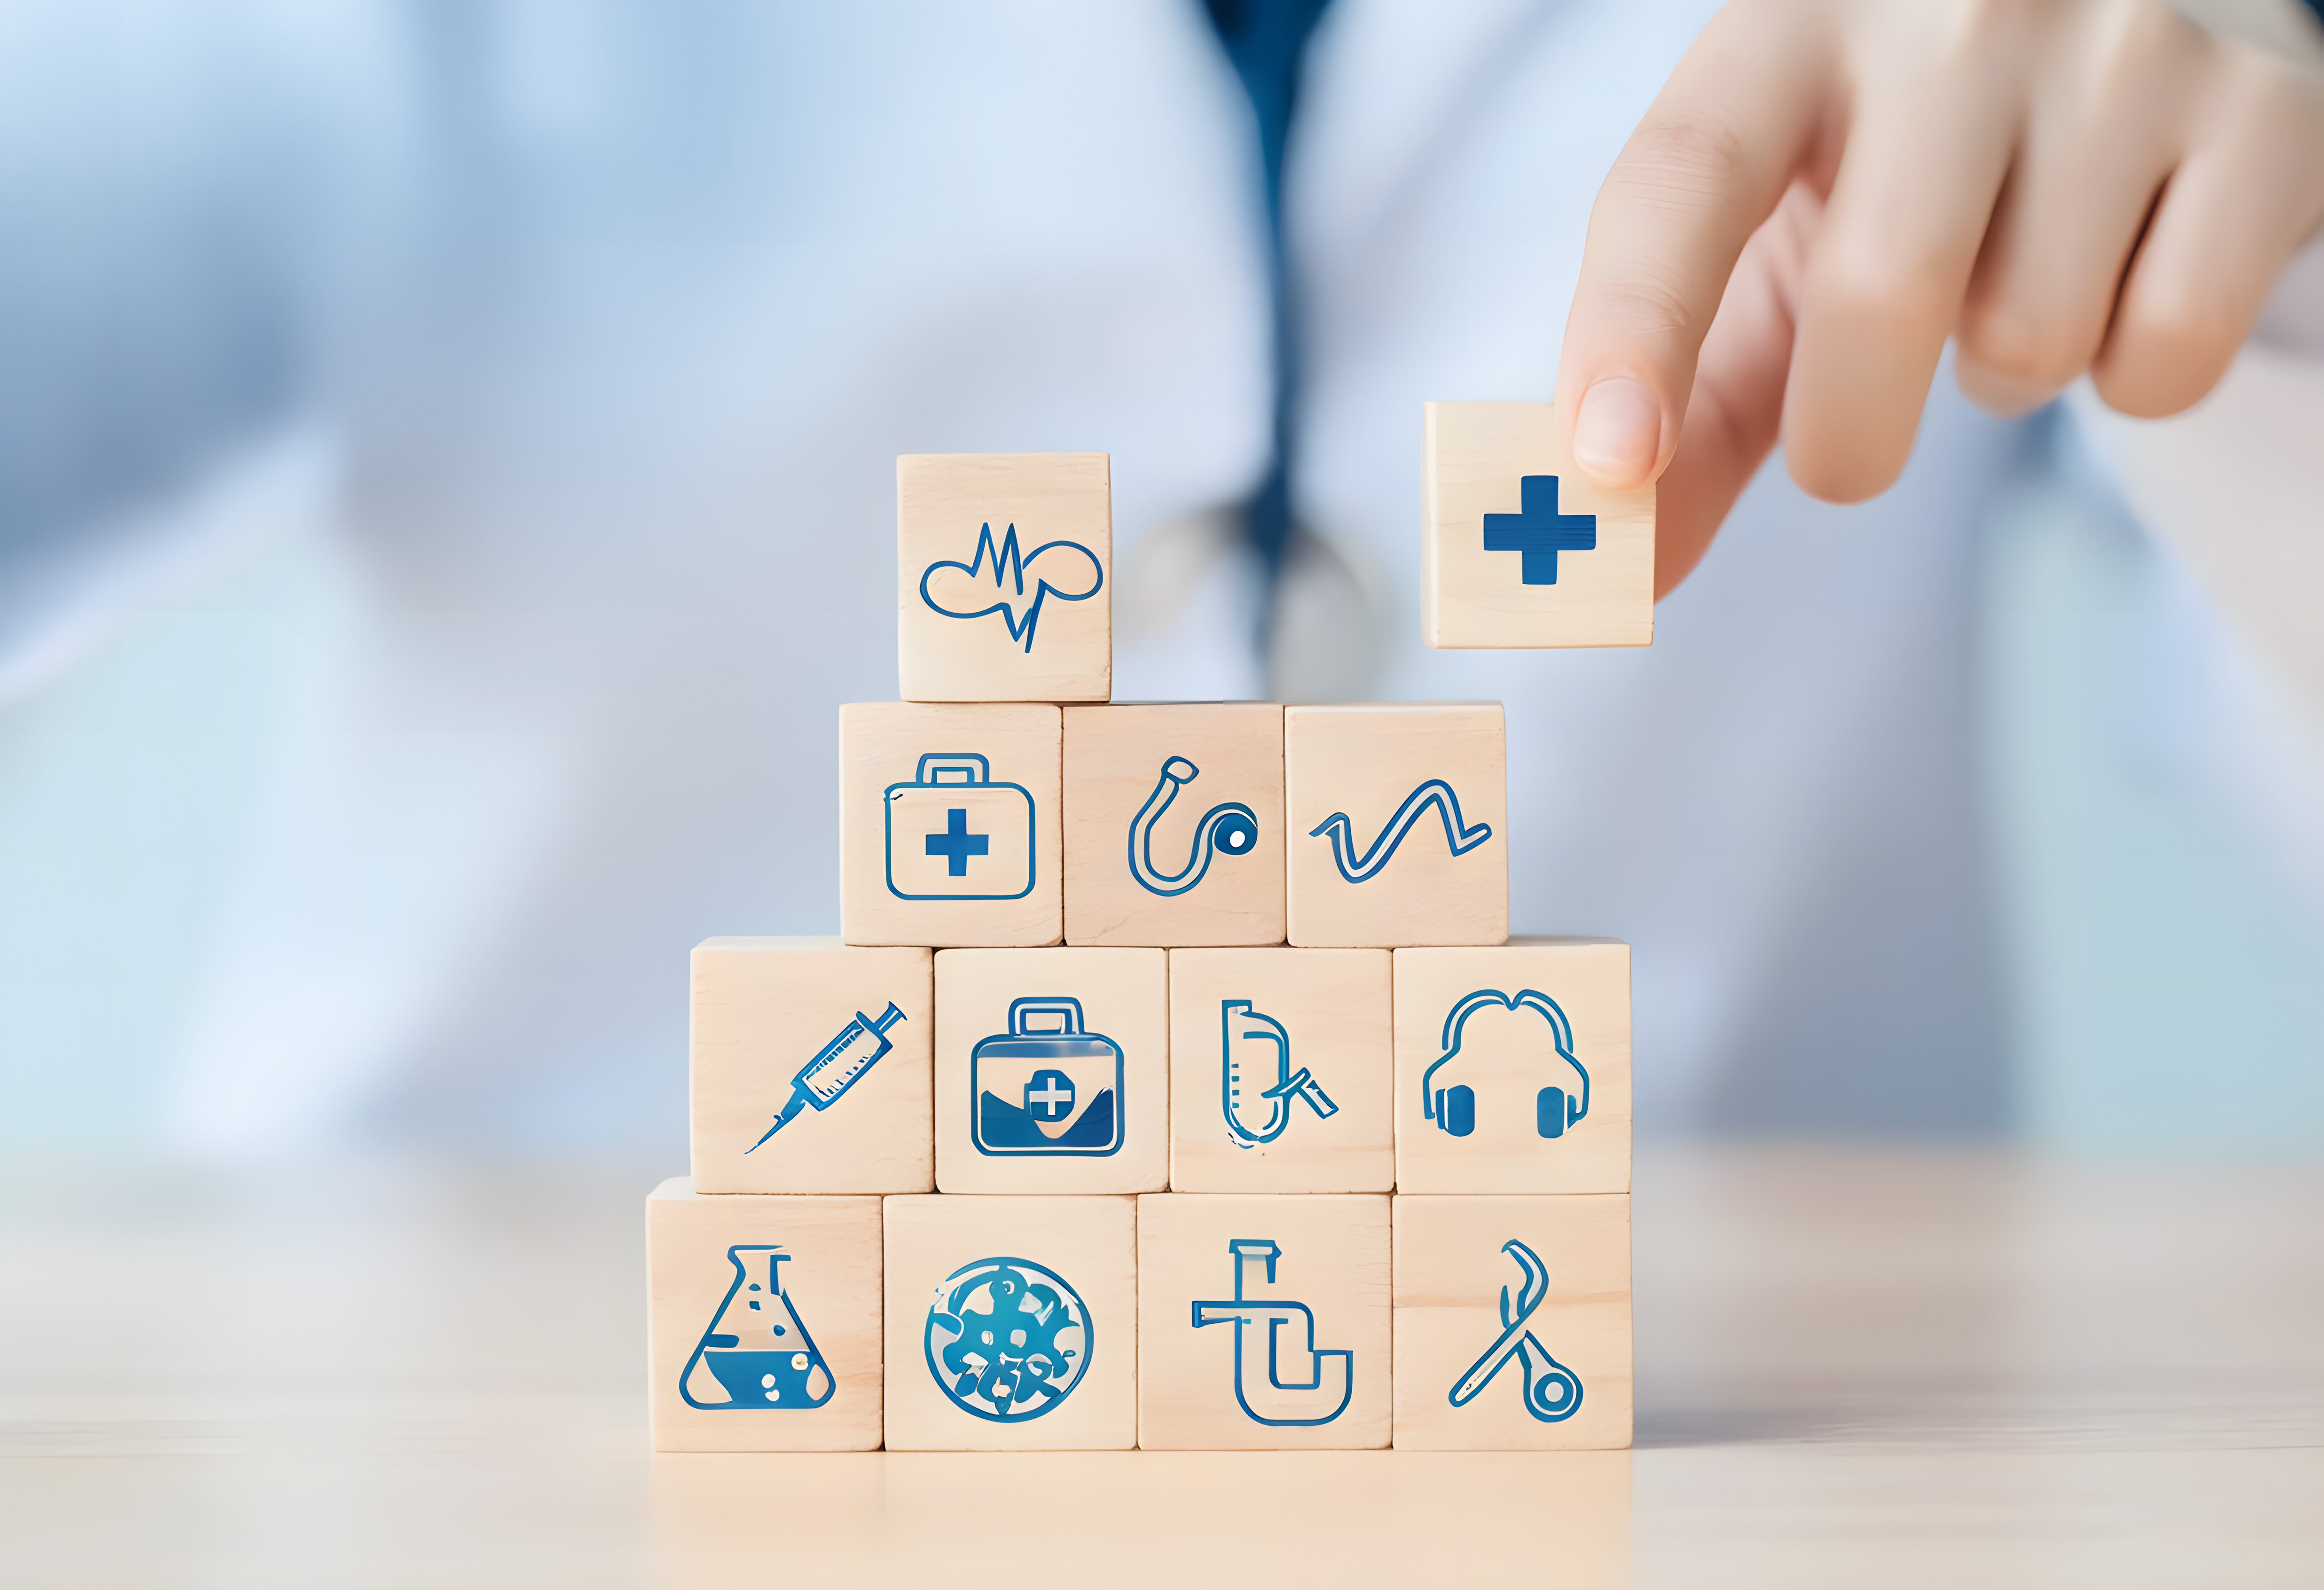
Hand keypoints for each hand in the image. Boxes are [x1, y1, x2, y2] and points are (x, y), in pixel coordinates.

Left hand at [1554, 0, 2323, 594]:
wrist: (2107, 38)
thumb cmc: (1892, 169)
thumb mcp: (1771, 252)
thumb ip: (1685, 409)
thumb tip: (1612, 569)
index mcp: (1790, 24)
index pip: (1680, 180)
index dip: (1634, 328)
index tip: (1610, 466)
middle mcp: (1954, 9)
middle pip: (1876, 298)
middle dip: (1851, 434)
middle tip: (1858, 425)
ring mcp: (2124, 45)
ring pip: (2027, 340)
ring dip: (1999, 378)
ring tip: (2009, 282)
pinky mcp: (2262, 112)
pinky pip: (2167, 350)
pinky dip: (2131, 371)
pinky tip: (2118, 273)